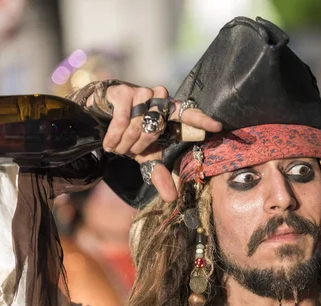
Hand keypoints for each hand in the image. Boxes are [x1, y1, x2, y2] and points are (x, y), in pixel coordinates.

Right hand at [86, 84, 221, 202]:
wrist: (102, 116)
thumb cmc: (132, 135)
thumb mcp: (147, 156)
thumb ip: (159, 174)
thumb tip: (171, 199)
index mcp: (171, 113)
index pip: (190, 114)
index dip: (202, 120)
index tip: (217, 127)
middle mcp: (160, 99)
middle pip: (157, 127)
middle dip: (142, 144)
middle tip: (133, 151)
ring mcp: (142, 93)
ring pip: (139, 124)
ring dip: (127, 142)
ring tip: (120, 146)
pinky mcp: (123, 92)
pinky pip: (122, 120)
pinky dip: (115, 136)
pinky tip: (110, 144)